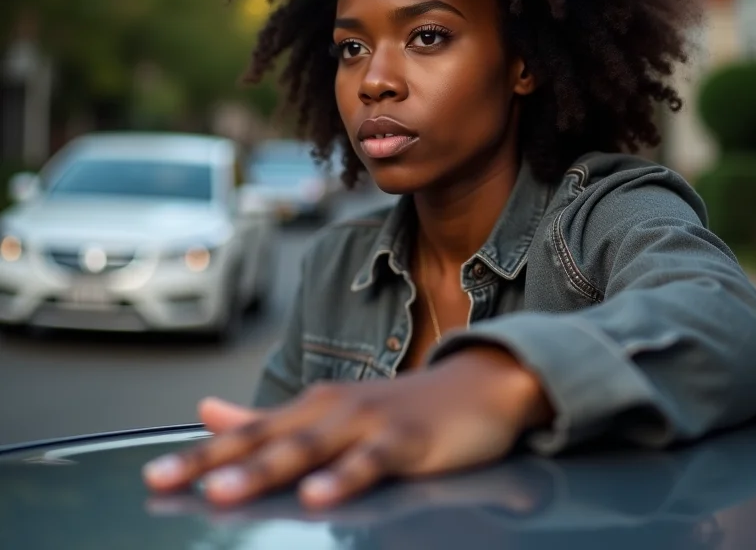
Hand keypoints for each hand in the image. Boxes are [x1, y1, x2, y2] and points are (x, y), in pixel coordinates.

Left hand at [142, 346, 552, 508]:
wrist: (475, 386)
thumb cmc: (399, 408)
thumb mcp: (329, 412)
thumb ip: (268, 417)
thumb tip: (208, 411)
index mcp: (312, 409)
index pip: (247, 433)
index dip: (200, 455)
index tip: (153, 476)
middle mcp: (333, 410)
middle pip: (266, 439)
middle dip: (215, 462)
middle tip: (165, 482)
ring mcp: (369, 422)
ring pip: (311, 448)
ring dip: (267, 468)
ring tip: (224, 492)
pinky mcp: (406, 439)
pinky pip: (371, 462)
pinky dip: (343, 478)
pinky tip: (317, 496)